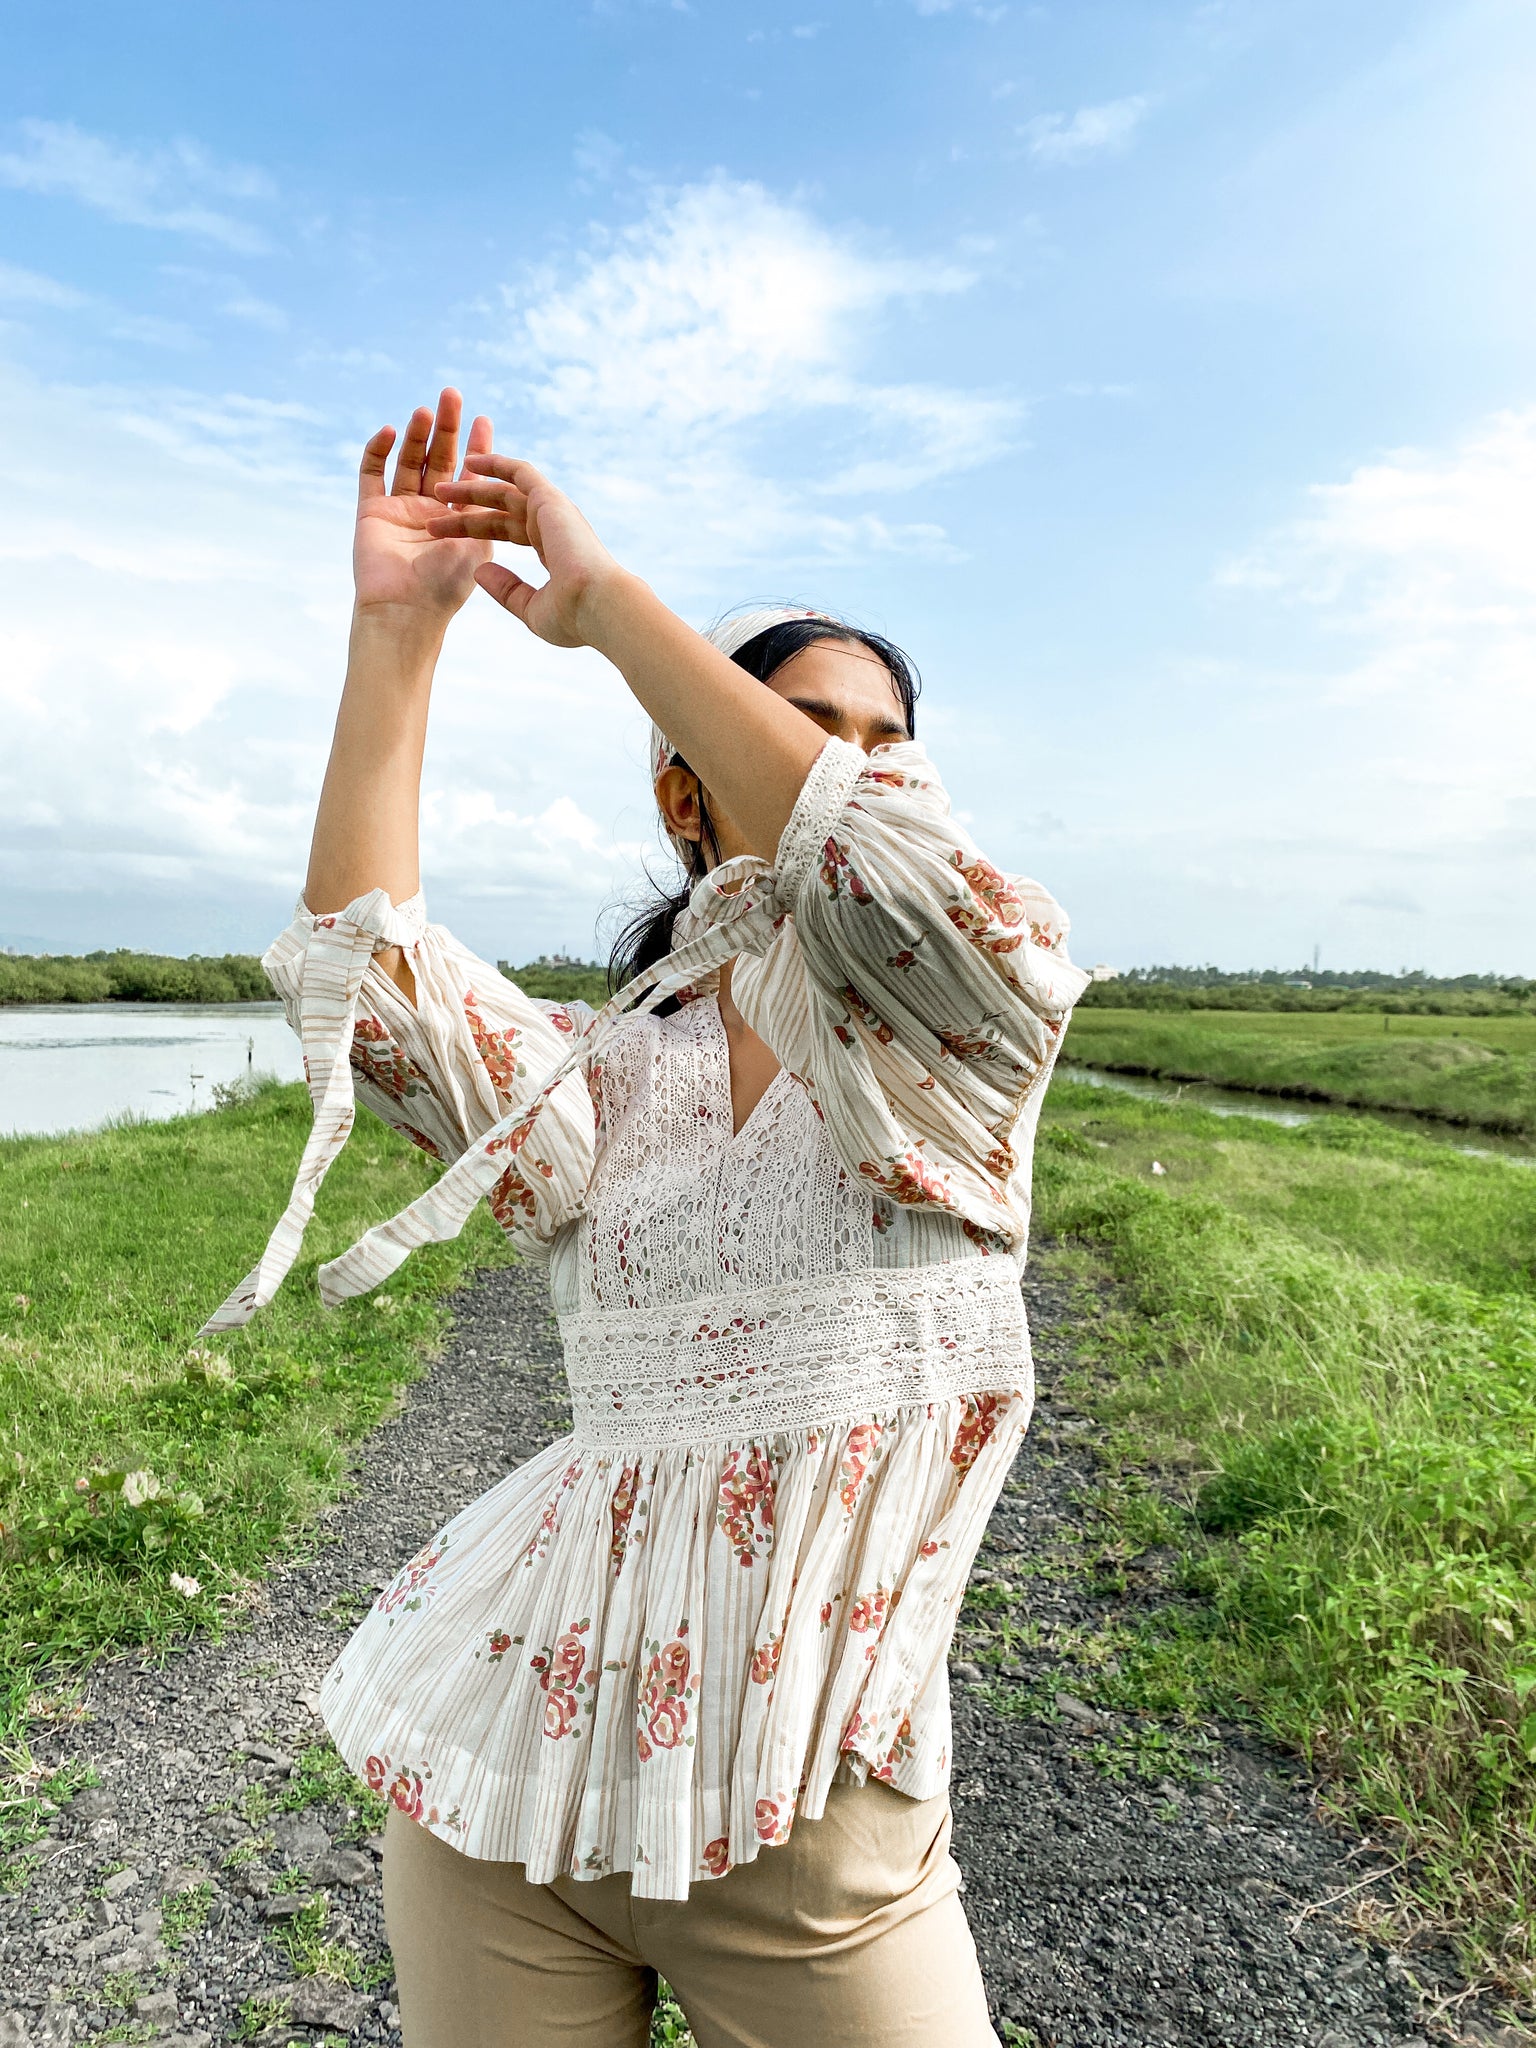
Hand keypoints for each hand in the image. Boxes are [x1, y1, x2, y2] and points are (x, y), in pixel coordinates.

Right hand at [353, 389, 493, 620]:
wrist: (407, 611)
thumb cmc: (448, 586)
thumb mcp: (481, 543)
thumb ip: (493, 512)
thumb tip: (513, 485)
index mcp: (460, 523)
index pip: (469, 476)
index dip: (477, 448)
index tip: (484, 418)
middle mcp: (430, 513)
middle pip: (438, 460)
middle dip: (447, 429)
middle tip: (452, 394)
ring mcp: (399, 511)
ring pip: (408, 461)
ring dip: (417, 434)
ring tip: (426, 410)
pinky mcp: (371, 512)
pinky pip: (370, 473)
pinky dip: (378, 451)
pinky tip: (390, 431)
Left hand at [426, 455, 624, 647]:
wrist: (598, 606)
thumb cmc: (573, 617)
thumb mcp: (532, 608)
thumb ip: (507, 590)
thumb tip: (479, 571)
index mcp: (551, 550)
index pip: (506, 532)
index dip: (474, 530)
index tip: (442, 534)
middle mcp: (551, 526)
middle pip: (499, 511)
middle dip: (465, 507)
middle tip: (434, 502)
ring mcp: (552, 511)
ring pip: (504, 490)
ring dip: (471, 486)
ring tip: (440, 487)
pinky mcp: (550, 499)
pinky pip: (520, 472)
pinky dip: (496, 464)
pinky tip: (470, 462)